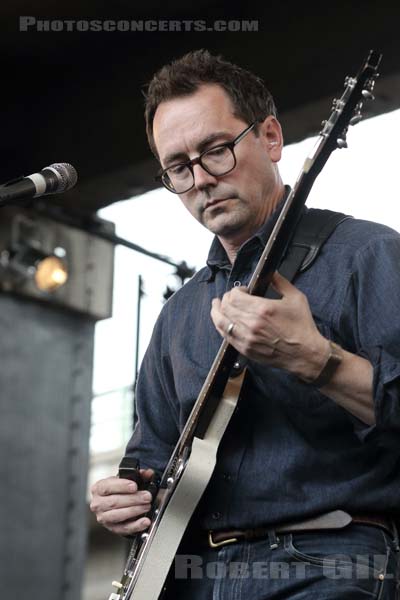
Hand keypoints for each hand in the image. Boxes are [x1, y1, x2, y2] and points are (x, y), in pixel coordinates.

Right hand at [90, 469, 154, 535]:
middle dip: (133, 499)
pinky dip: (136, 525)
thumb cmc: (118, 490)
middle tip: (146, 497)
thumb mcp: (125, 479)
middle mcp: (98, 504)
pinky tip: (145, 521)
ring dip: (135, 511)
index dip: (121, 486)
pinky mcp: (112, 528)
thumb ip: (138, 475)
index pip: (107, 487)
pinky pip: (124, 529)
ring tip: (146, 506)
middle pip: (114, 502)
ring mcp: (104, 517)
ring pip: (118, 515)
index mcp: (99, 488)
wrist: (114, 502)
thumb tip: (148, 473)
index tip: (134, 486)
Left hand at [210, 271, 328, 380]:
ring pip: (220, 322)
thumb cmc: (302, 326)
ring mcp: (246, 338)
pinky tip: (221, 321)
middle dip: (225, 299)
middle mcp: (251, 324)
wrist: (305, 353)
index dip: (235, 290)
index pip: (234, 296)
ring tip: (216, 306)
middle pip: (225, 307)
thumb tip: (271, 272)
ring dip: (216, 312)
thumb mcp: (296, 298)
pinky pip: (225, 336)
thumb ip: (280, 282)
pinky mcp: (245, 349)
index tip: (242, 291)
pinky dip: (220, 326)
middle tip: (229, 297)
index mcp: (263, 309)